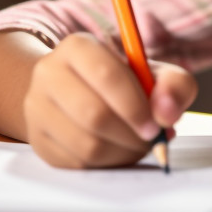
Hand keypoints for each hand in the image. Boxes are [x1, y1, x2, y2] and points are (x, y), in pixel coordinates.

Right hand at [22, 33, 197, 168]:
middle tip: (151, 140)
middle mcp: (48, 73)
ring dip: (122, 153)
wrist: (80, 91)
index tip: (156, 126)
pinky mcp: (37, 139)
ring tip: (138, 146)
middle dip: (131, 135)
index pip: (107, 76)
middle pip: (94, 115)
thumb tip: (167, 113)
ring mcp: (37, 108)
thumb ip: (174, 85)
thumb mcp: (155, 73)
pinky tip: (118, 152)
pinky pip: (76, 163)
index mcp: (78, 46)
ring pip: (86, 145)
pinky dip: (106, 164)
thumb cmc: (125, 82)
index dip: (136, 106)